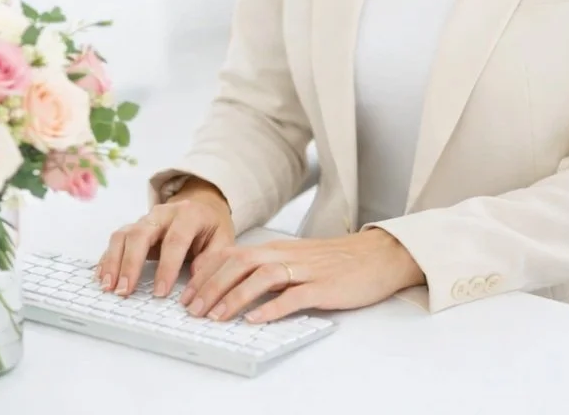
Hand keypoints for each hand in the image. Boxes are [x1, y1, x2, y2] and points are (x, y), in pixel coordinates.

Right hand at [96, 179, 234, 298]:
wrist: (202, 205)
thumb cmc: (210, 227)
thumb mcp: (222, 238)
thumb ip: (213, 257)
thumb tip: (197, 278)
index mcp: (188, 214)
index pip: (175, 240)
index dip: (167, 267)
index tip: (160, 292)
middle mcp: (163, 213)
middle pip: (141, 234)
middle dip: (131, 263)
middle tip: (124, 291)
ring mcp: (146, 219)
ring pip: (124, 235)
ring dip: (114, 261)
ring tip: (108, 287)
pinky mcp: (134, 227)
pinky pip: (116, 240)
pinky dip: (107, 258)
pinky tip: (102, 277)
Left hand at [179, 228, 424, 324]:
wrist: (380, 255)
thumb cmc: (341, 261)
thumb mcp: (301, 260)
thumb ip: (274, 269)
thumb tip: (241, 289)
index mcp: (281, 249)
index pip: (235, 254)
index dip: (208, 272)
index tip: (189, 291)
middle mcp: (289, 254)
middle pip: (241, 263)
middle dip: (211, 285)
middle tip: (192, 308)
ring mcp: (306, 269)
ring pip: (262, 276)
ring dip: (234, 296)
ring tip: (215, 317)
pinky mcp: (324, 286)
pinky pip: (293, 295)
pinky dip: (271, 308)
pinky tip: (255, 320)